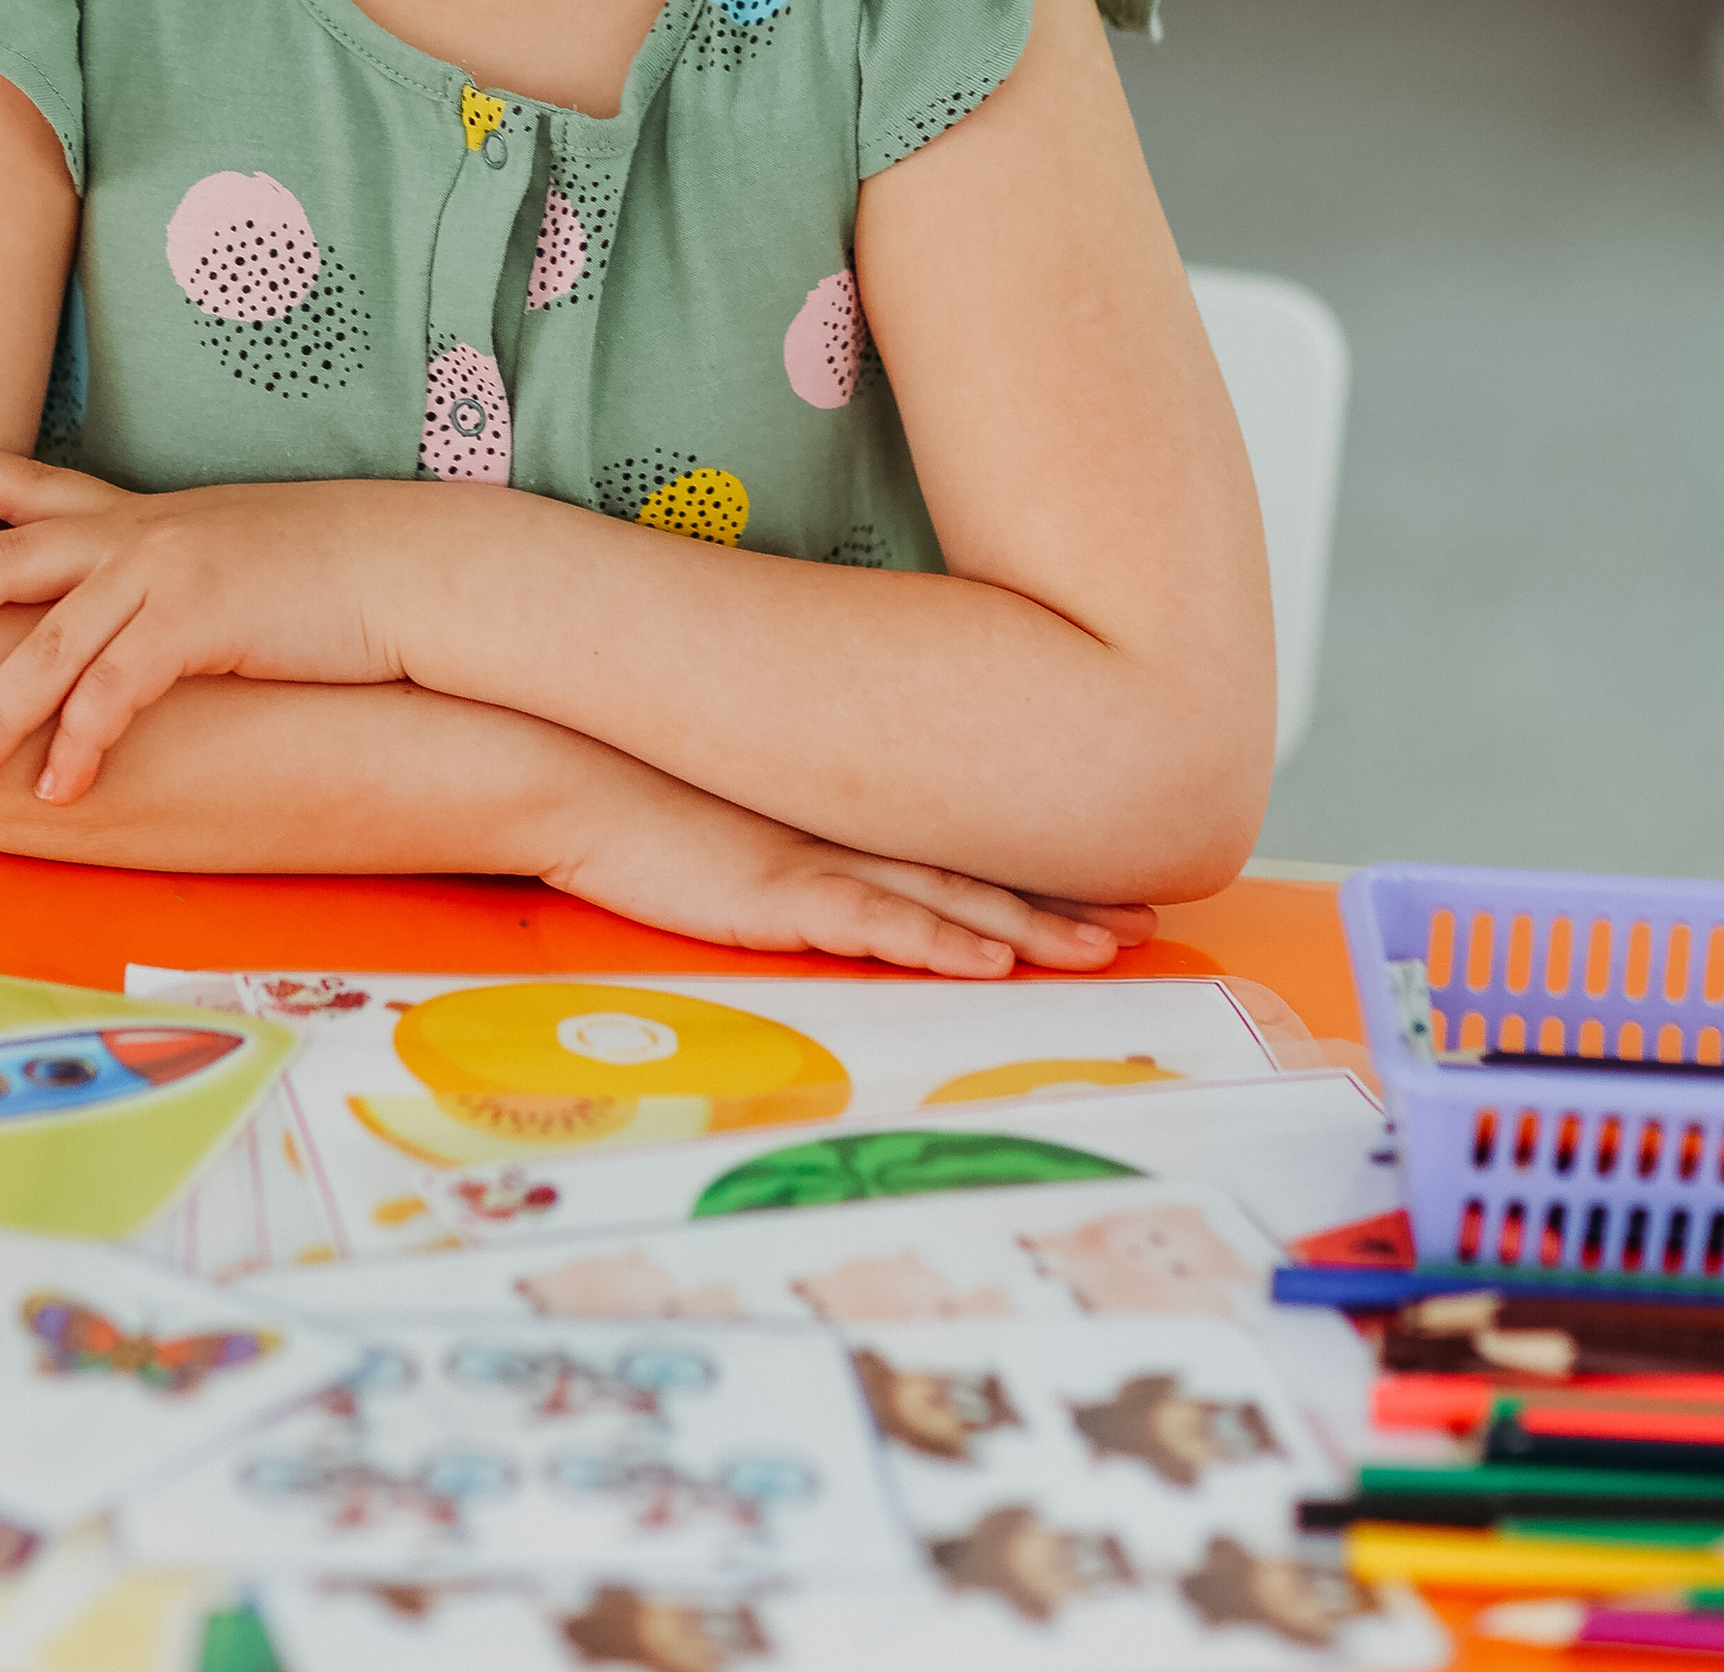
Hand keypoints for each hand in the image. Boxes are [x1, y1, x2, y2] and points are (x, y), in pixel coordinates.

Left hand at [0, 438, 408, 806]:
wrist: (410, 564)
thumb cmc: (331, 568)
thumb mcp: (233, 554)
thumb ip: (171, 579)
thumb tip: (134, 617)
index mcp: (141, 516)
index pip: (26, 481)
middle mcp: (140, 535)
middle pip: (4, 558)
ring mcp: (167, 572)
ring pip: (49, 645)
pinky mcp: (202, 621)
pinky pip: (120, 690)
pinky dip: (83, 744)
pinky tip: (57, 792)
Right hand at [543, 756, 1154, 977]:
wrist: (572, 763)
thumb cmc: (643, 791)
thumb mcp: (737, 816)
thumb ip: (794, 835)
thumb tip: (841, 860)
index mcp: (846, 819)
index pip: (963, 847)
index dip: (1043, 868)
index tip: (1116, 880)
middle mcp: (848, 837)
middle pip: (980, 871)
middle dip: (1069, 902)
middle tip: (1151, 918)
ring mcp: (818, 862)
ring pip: (950, 900)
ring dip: (1032, 928)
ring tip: (1107, 947)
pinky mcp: (779, 893)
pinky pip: (872, 925)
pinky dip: (937, 943)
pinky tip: (989, 960)